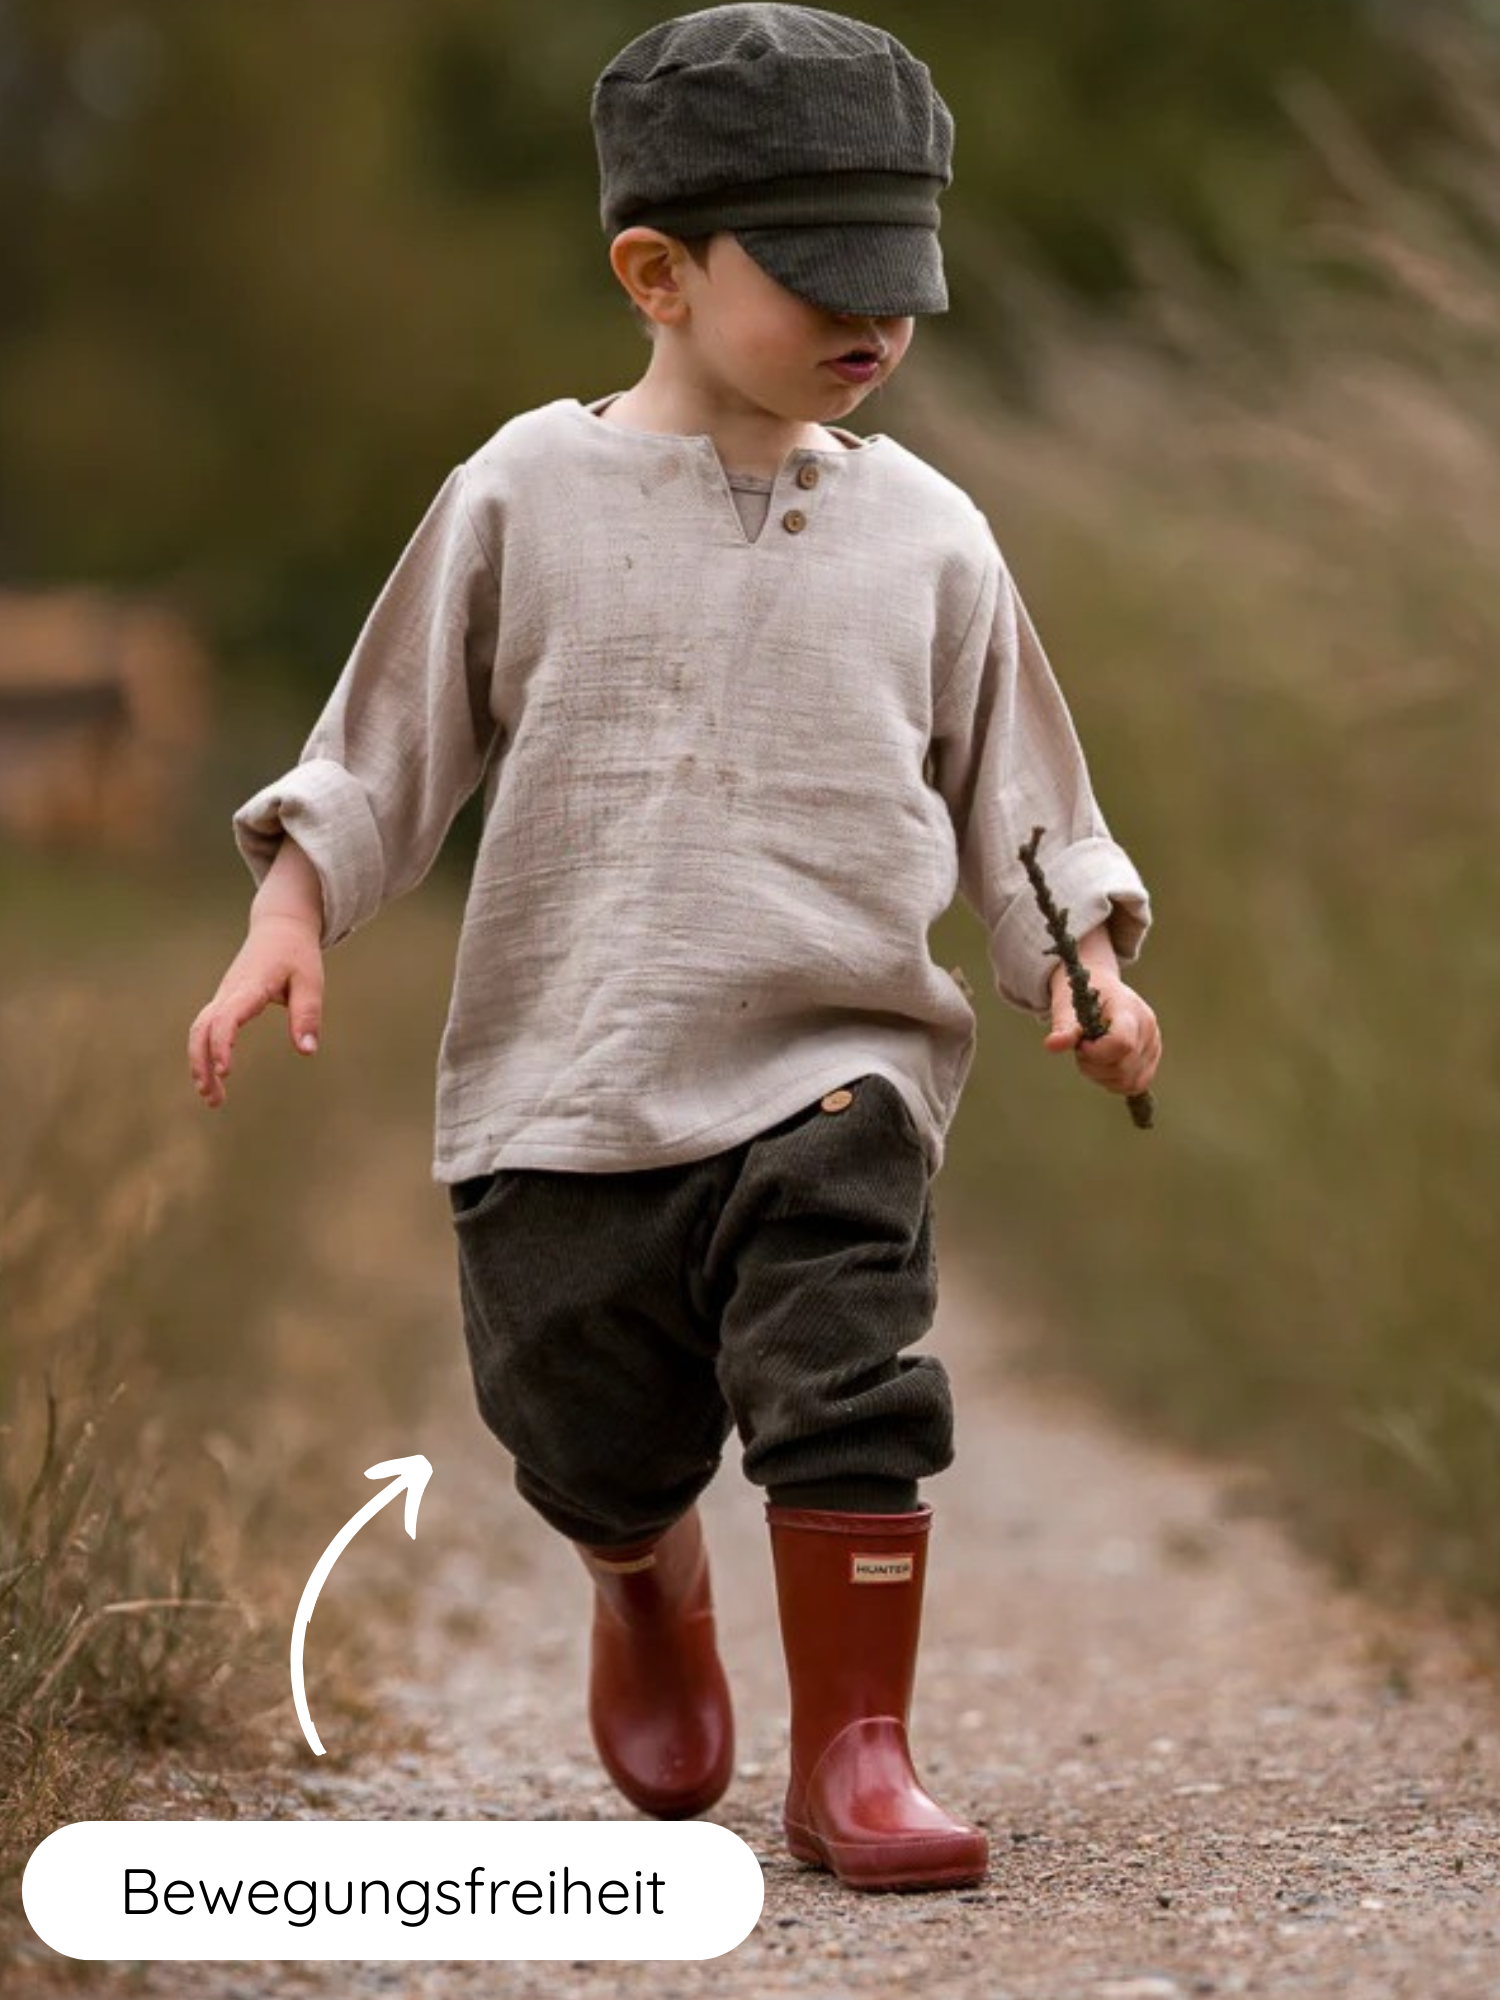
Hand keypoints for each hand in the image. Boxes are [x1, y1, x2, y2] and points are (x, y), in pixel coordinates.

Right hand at [188, 916, 324, 1108]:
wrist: (280, 926)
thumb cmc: (297, 954)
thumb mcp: (310, 982)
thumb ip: (307, 1015)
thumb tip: (306, 1051)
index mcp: (250, 986)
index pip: (226, 1018)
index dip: (222, 1044)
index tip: (227, 1071)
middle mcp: (229, 992)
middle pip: (202, 1028)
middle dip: (202, 1064)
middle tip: (214, 1099)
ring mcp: (223, 996)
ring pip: (200, 1030)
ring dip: (201, 1063)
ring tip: (214, 1098)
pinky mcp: (225, 1001)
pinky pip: (207, 1028)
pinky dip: (207, 1052)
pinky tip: (217, 1076)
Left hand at [1043, 967, 1160, 1098]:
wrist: (1101, 986)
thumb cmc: (1084, 994)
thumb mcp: (1069, 1006)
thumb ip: (1063, 1028)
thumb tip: (1051, 1045)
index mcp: (1129, 1009)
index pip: (1122, 1044)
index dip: (1096, 1053)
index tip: (1081, 1044)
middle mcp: (1148, 1029)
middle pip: (1123, 1067)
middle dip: (1094, 1066)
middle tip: (1081, 1049)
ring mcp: (1153, 1046)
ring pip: (1129, 1081)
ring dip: (1102, 1076)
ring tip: (1091, 1056)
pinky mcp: (1152, 1060)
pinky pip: (1135, 1084)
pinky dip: (1114, 1081)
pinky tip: (1102, 1065)